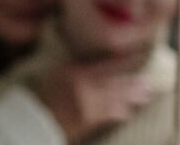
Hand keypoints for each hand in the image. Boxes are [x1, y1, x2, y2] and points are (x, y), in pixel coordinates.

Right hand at [29, 54, 151, 143]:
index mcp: (76, 74)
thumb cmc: (39, 93)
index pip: (105, 66)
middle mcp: (86, 89)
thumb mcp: (54, 74)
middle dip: (132, 82)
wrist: (31, 118)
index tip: (136, 57)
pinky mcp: (88, 121)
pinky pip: (108, 115)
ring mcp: (89, 106)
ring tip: (144, 95)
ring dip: (131, 98)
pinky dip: (119, 112)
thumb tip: (91, 67)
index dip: (122, 62)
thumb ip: (74, 69)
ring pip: (115, 99)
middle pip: (115, 84)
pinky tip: (127, 112)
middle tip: (148, 81)